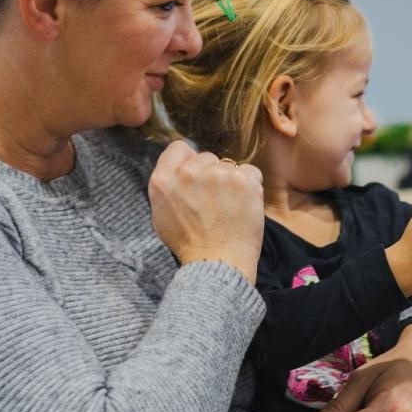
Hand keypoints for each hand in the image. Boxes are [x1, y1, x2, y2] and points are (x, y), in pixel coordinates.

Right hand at [148, 140, 264, 283]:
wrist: (217, 263)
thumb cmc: (190, 244)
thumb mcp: (161, 214)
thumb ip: (168, 186)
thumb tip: (179, 170)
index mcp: (163, 179)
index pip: (179, 148)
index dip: (189, 161)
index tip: (197, 178)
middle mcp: (188, 172)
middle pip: (206, 157)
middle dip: (212, 174)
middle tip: (214, 202)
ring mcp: (217, 174)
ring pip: (229, 165)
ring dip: (232, 181)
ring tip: (229, 208)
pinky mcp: (242, 180)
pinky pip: (250, 173)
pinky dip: (250, 187)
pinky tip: (243, 206)